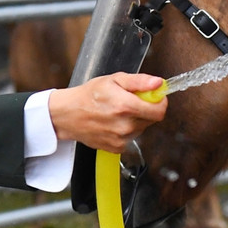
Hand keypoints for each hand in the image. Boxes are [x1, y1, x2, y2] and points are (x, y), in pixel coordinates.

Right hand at [47, 73, 167, 153]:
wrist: (68, 114)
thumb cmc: (89, 96)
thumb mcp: (114, 80)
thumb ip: (140, 81)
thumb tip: (158, 83)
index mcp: (126, 106)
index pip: (159, 111)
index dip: (159, 102)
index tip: (153, 97)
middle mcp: (125, 125)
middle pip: (151, 119)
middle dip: (146, 109)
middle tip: (130, 101)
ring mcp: (121, 139)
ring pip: (142, 128)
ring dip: (136, 120)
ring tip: (118, 112)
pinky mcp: (116, 148)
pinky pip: (131, 138)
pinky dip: (126, 130)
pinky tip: (113, 123)